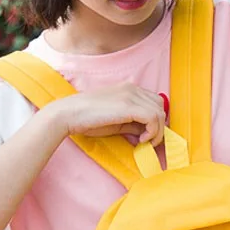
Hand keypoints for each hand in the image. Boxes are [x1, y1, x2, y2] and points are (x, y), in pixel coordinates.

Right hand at [50, 83, 166, 145]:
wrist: (69, 114)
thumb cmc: (88, 119)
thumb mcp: (117, 122)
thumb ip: (133, 124)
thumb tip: (147, 133)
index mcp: (129, 89)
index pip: (154, 102)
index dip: (156, 120)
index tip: (149, 135)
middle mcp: (132, 88)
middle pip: (160, 106)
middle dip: (159, 126)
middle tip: (148, 141)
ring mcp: (130, 95)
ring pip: (159, 113)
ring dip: (157, 131)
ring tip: (144, 142)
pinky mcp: (128, 105)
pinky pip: (153, 118)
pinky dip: (152, 132)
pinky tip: (141, 140)